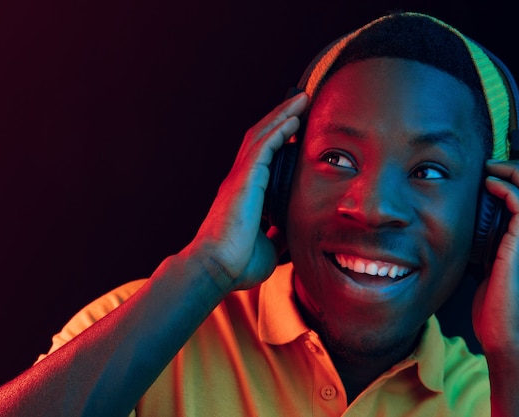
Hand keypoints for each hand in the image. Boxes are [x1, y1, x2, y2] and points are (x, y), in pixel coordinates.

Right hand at [183, 92, 307, 292]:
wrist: (216, 270)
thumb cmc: (236, 263)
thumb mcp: (269, 246)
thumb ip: (279, 234)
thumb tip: (290, 231)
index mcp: (245, 194)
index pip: (264, 157)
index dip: (279, 138)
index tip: (299, 127)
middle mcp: (241, 181)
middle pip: (262, 138)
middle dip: (282, 117)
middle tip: (302, 102)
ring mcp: (240, 178)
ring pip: (262, 135)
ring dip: (282, 115)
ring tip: (302, 100)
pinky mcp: (243, 180)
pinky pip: (263, 147)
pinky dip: (279, 130)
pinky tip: (293, 119)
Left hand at [472, 159, 518, 354]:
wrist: (508, 339)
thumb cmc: (497, 312)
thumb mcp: (487, 273)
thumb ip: (483, 252)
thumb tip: (461, 239)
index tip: (490, 174)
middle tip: (492, 165)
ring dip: (516, 173)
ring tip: (492, 169)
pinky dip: (508, 189)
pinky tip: (489, 187)